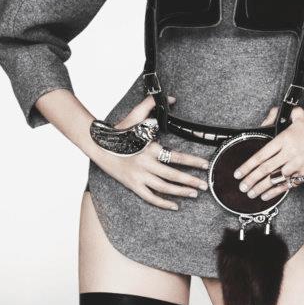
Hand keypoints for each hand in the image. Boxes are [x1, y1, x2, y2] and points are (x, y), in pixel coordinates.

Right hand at [92, 94, 209, 209]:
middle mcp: (146, 164)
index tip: (205, 165)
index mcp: (149, 148)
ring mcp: (139, 177)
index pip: (177, 157)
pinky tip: (175, 206)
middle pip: (173, 176)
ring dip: (181, 192)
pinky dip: (163, 203)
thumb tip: (171, 98)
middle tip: (205, 186)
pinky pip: (150, 197)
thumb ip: (152, 105)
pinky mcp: (132, 185)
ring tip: (194, 194)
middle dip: (191, 181)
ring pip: (164, 188)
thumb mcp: (135, 115)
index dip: (193, 162)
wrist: (98, 145)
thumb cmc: (118, 131)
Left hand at [234, 105, 303, 202]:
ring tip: (250, 193)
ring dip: (261, 187)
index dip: (248, 165)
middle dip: (251, 179)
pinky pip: (287, 185)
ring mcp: (297, 165)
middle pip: (265, 169)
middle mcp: (289, 153)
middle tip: (241, 187)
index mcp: (285, 139)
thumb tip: (272, 113)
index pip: (262, 154)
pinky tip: (265, 196)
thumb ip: (287, 113)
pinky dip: (275, 192)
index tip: (238, 173)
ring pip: (275, 179)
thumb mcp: (301, 118)